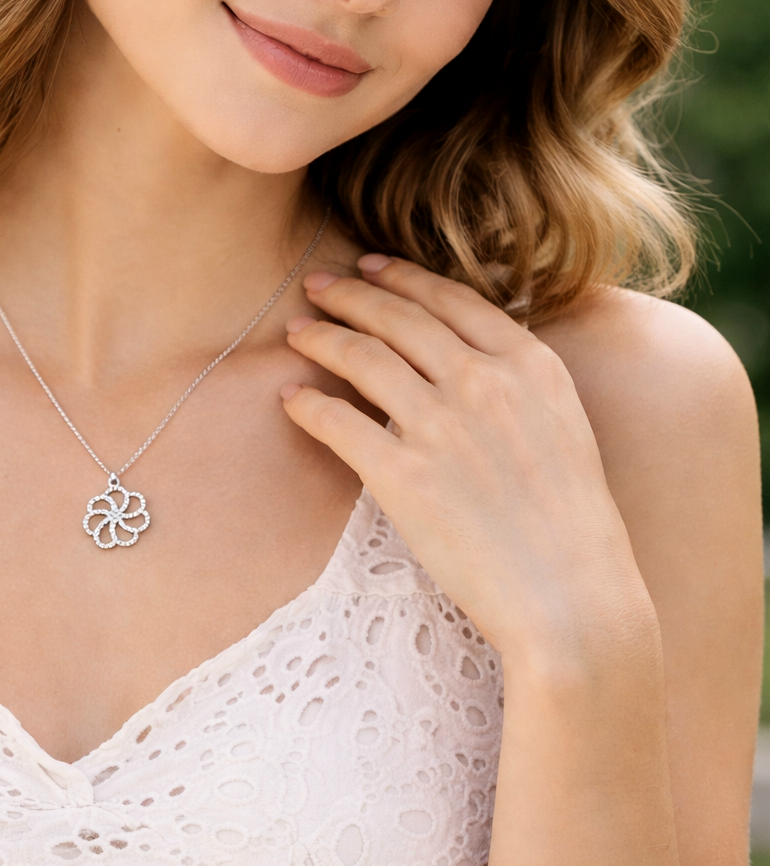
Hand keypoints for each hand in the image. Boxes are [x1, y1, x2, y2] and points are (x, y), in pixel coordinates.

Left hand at [281, 257, 652, 665]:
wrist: (572, 599)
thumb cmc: (573, 524)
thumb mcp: (563, 424)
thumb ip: (518, 380)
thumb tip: (468, 352)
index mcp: (530, 364)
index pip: (451, 299)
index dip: (402, 277)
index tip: (369, 266)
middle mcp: (484, 382)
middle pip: (399, 318)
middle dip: (350, 295)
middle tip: (316, 284)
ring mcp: (441, 426)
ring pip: (362, 358)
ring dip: (321, 338)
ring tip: (296, 332)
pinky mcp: (403, 476)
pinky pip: (339, 423)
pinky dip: (308, 405)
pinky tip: (292, 398)